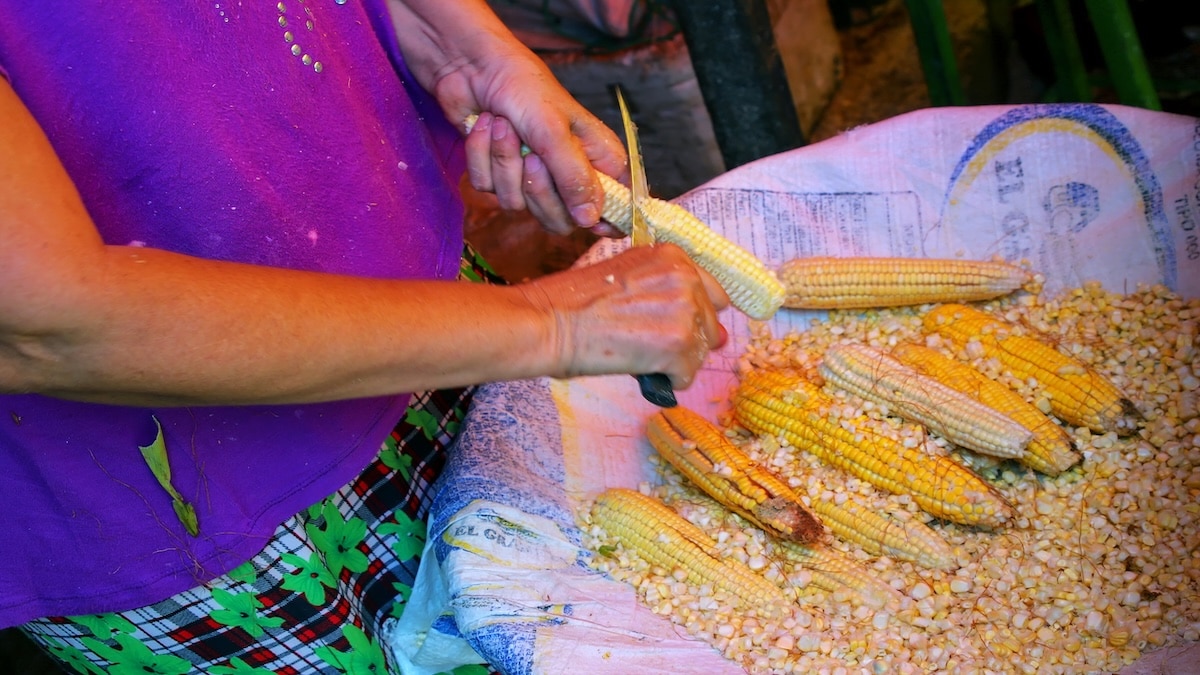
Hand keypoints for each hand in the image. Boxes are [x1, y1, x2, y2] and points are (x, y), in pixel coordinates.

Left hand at [386, 1, 625, 236]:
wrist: (472, 67)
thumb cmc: (524, 88)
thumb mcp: (555, 131)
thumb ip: (574, 177)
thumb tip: (591, 220)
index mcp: (598, 160)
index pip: (614, 207)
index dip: (604, 221)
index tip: (591, 224)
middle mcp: (568, 173)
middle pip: (560, 220)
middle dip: (538, 189)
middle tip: (532, 157)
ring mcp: (531, 177)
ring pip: (517, 204)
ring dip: (504, 163)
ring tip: (504, 126)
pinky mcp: (498, 174)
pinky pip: (488, 188)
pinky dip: (481, 156)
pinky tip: (485, 126)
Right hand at [518, 244, 729, 388]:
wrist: (551, 322)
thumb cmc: (576, 302)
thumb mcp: (628, 277)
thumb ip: (669, 294)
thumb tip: (717, 335)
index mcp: (674, 257)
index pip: (711, 293)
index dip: (690, 315)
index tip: (666, 325)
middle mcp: (687, 279)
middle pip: (709, 325)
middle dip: (684, 340)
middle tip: (646, 343)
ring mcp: (686, 311)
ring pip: (700, 352)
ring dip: (673, 361)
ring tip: (638, 354)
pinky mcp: (679, 346)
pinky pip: (685, 376)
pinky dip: (665, 381)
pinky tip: (638, 368)